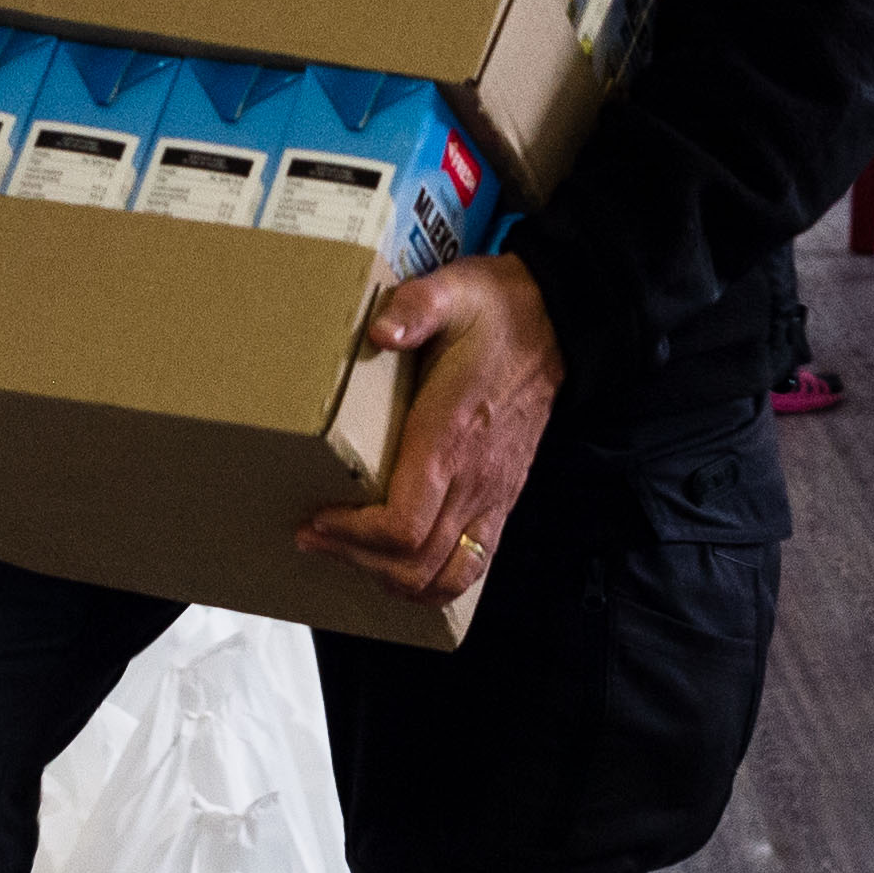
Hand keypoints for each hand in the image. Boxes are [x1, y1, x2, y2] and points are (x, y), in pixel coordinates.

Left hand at [295, 255, 560, 606]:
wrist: (558, 323)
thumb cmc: (498, 312)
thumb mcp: (453, 292)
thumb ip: (415, 307)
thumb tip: (381, 331)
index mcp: (451, 437)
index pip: (403, 525)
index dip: (353, 537)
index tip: (315, 519)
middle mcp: (474, 479)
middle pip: (416, 563)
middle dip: (357, 560)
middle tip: (315, 537)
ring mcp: (492, 496)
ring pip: (446, 577)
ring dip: (394, 579)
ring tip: (352, 554)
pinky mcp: (502, 500)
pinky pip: (472, 565)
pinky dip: (432, 580)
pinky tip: (398, 563)